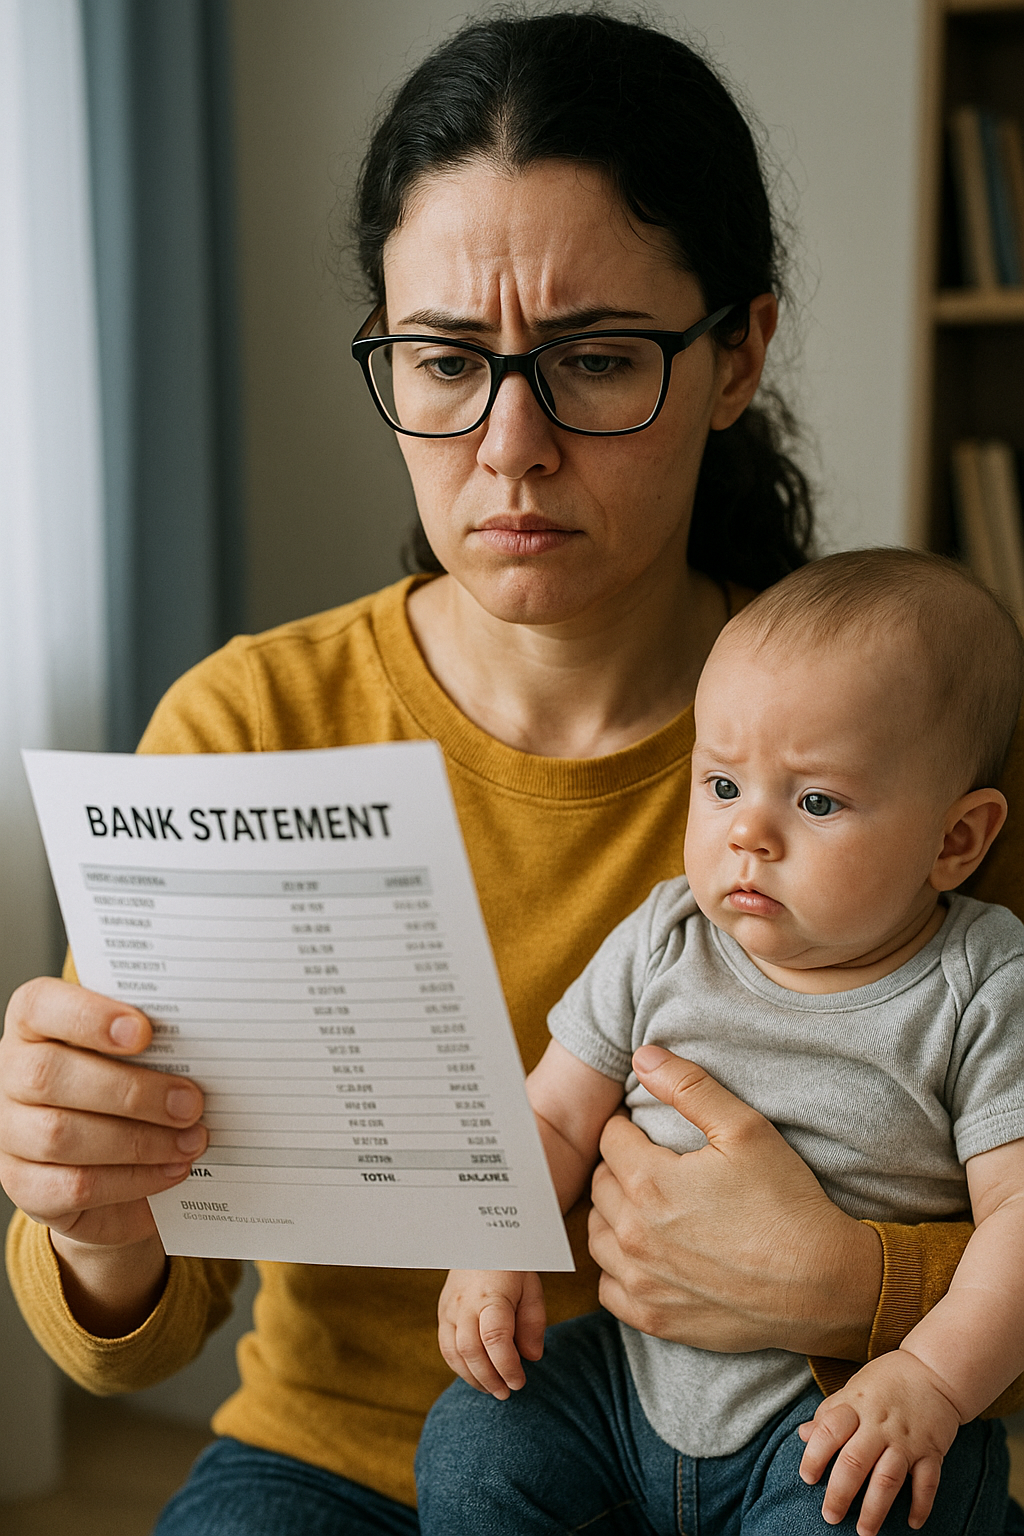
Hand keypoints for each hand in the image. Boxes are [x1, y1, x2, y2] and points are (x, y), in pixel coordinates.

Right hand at [0, 978, 207, 1330]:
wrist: (109, 1162)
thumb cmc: (128, 1085)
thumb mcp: (139, 1054)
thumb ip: (155, 1040)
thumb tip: (207, 1041)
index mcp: (35, 1025)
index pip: (40, 1005)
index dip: (88, 1016)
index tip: (144, 1031)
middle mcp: (11, 1074)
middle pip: (48, 1075)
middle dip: (130, 1090)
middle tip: (191, 1102)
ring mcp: (10, 1133)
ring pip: (61, 1136)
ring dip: (140, 1140)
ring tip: (191, 1140)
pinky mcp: (26, 1186)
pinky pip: (75, 1185)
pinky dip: (133, 1179)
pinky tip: (172, 1169)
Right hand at [438, 1268, 546, 1398]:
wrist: (480, 1239)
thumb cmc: (511, 1265)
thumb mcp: (531, 1286)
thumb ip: (533, 1322)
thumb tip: (530, 1357)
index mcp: (492, 1294)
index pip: (495, 1338)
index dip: (506, 1365)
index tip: (519, 1382)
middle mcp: (465, 1303)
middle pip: (471, 1350)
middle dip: (490, 1378)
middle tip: (507, 1393)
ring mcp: (449, 1307)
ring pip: (454, 1353)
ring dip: (474, 1377)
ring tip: (493, 1389)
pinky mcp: (442, 1312)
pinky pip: (446, 1347)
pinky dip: (460, 1367)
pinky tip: (477, 1375)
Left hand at [588, 1046, 881, 1356]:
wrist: (822, 1284)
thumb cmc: (787, 1203)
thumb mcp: (746, 1129)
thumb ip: (689, 1086)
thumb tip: (643, 1055)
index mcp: (649, 1182)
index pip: (609, 1139)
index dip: (628, 1127)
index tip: (646, 1130)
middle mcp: (634, 1233)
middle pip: (599, 1185)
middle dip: (618, 1168)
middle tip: (649, 1164)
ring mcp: (642, 1281)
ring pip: (597, 1236)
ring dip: (612, 1215)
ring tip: (643, 1205)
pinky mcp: (655, 1318)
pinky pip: (609, 1289)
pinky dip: (618, 1268)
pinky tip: (645, 1255)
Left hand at [797, 1351, 960, 1534]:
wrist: (934, 1369)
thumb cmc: (887, 1380)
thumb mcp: (853, 1388)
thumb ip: (830, 1412)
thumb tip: (803, 1434)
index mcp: (855, 1406)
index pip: (829, 1430)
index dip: (814, 1455)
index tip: (807, 1478)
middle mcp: (879, 1425)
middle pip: (855, 1462)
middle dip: (840, 1493)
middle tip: (830, 1516)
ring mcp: (907, 1440)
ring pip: (888, 1478)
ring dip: (875, 1508)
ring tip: (864, 1530)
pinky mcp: (931, 1450)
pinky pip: (927, 1482)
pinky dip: (921, 1504)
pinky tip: (912, 1523)